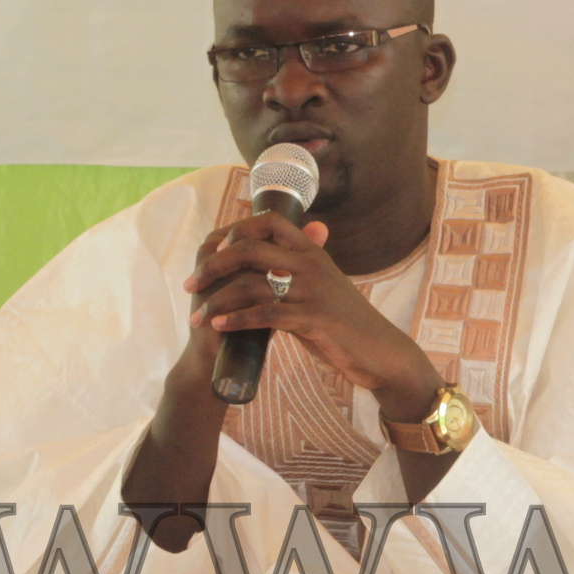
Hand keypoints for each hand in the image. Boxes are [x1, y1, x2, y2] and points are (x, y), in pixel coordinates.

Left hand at [187, 211, 441, 417]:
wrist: (381, 351)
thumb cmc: (347, 322)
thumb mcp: (324, 286)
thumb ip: (297, 270)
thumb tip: (264, 258)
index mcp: (313, 252)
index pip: (270, 221)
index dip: (237, 230)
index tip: (215, 249)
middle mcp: (312, 265)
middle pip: (249, 249)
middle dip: (212, 267)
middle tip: (192, 285)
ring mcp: (313, 291)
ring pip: (251, 285)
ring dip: (216, 301)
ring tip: (198, 318)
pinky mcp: (313, 319)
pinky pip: (265, 315)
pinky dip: (237, 320)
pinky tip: (220, 327)